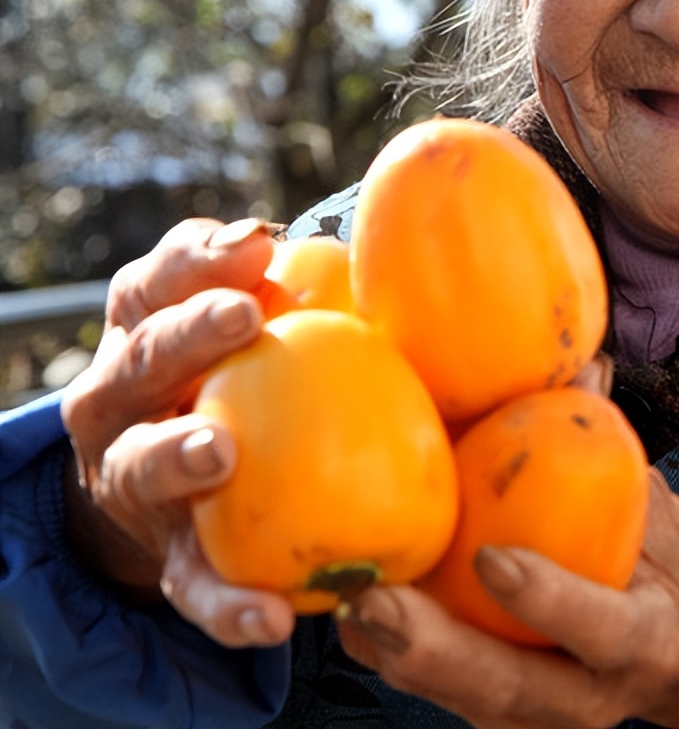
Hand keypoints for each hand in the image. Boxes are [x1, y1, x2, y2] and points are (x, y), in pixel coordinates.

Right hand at [59, 217, 295, 646]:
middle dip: (189, 334)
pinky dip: (229, 603)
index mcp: (145, 330)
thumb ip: (296, 289)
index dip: (196, 259)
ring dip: (176, 456)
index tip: (256, 245)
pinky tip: (273, 616)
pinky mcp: (170, 561)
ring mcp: (135, 482)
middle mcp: (123, 398)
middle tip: (243, 318)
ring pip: (140, 465)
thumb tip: (371, 255)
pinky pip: (194, 587)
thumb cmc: (237, 377)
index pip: (157, 281)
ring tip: (220, 452)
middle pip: (144, 356)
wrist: (176, 484)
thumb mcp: (249, 328)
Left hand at [336, 470, 678, 728]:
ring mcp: (543, 710)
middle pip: (509, 689)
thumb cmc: (672, 569)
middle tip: (377, 601)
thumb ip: (617, 453)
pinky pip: (445, 691)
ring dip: (399, 656)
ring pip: (466, 698)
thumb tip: (581, 366)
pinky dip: (396, 657)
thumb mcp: (662, 513)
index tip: (494, 558)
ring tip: (349, 604)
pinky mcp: (504, 707)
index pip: (602, 628)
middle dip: (437, 651)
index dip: (550, 600)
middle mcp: (591, 693)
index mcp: (647, 639)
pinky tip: (353, 618)